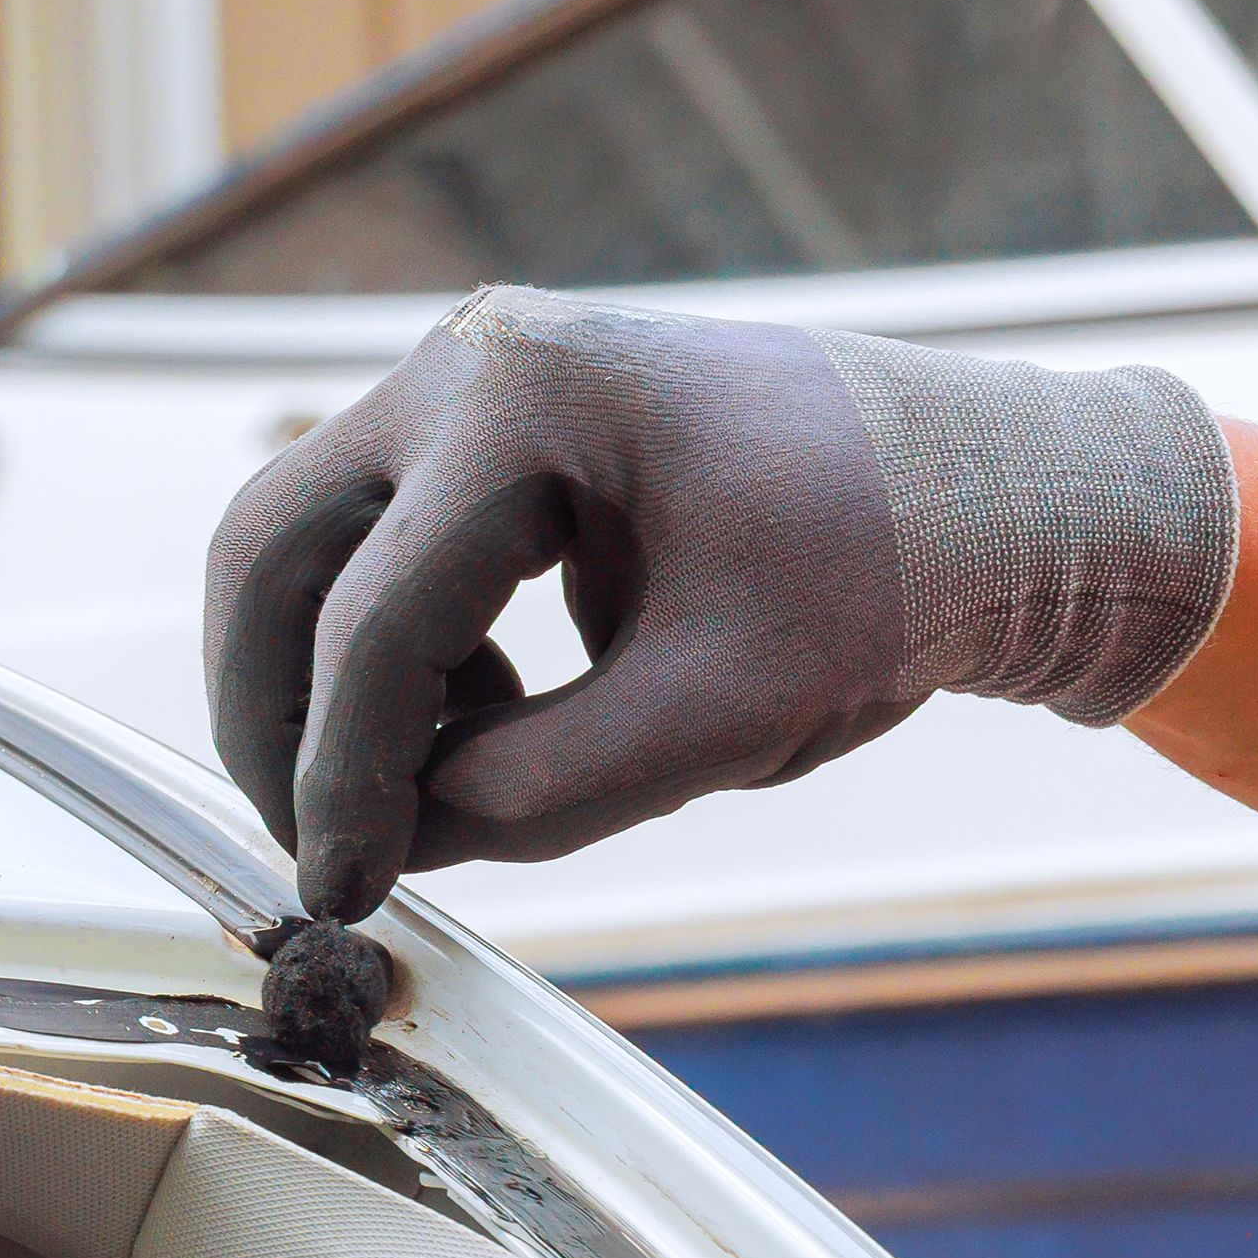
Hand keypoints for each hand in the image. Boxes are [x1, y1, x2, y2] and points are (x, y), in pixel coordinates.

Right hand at [203, 286, 1236, 916]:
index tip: (343, 895)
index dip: (345, 780)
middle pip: (270, 552)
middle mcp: (468, 362)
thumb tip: (395, 844)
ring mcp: (463, 381)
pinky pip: (364, 543)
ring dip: (324, 684)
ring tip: (437, 783)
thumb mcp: (722, 714)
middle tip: (317, 851)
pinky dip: (388, 649)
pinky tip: (492, 712)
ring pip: (296, 546)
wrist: (988, 490)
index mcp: (529, 402)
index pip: (376, 621)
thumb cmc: (884, 575)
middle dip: (271, 718)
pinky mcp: (476, 427)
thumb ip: (541, 791)